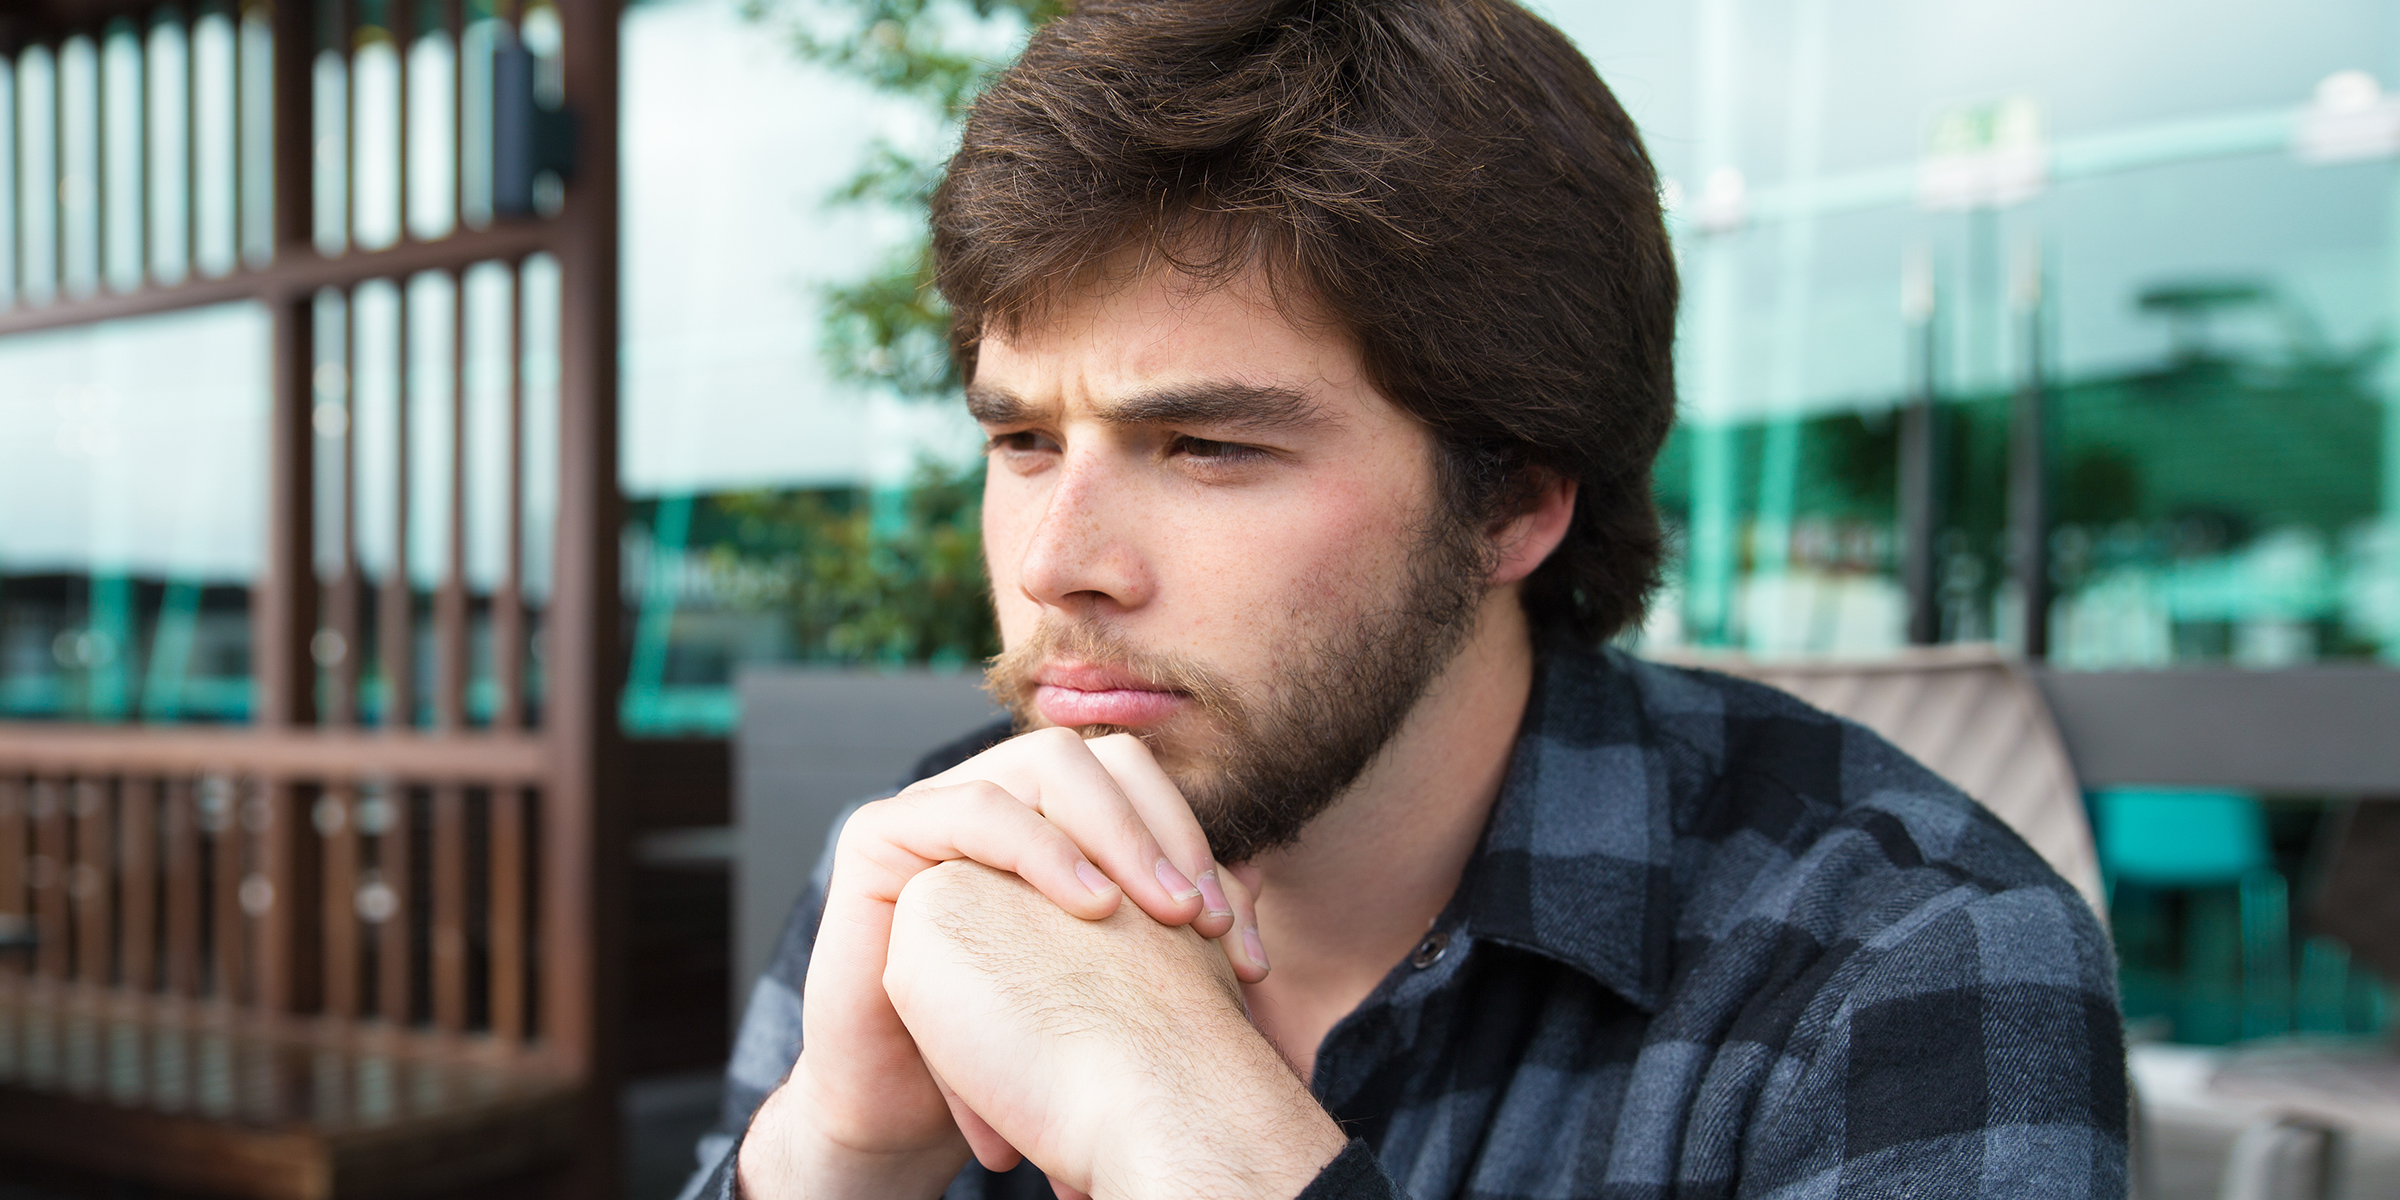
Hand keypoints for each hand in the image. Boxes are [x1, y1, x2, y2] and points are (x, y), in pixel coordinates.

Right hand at [739, 729, 1267, 1199]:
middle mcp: (995, 792)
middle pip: (1100, 756)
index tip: (1232, 937)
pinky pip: (976, 809)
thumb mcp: (1106, 978)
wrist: (911, 1107)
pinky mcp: (880, 834)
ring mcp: (936, 804)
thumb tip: (1256, 880)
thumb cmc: (1013, 1043)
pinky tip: (1092, 908)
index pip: (1138, 781)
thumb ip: (1165, 921)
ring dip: (1117, 835)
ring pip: (1046, 763)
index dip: (1193, 839)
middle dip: (1163, 829)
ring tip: (1155, 916)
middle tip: (1198, 916)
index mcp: (1046, 816)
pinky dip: (1045, 849)